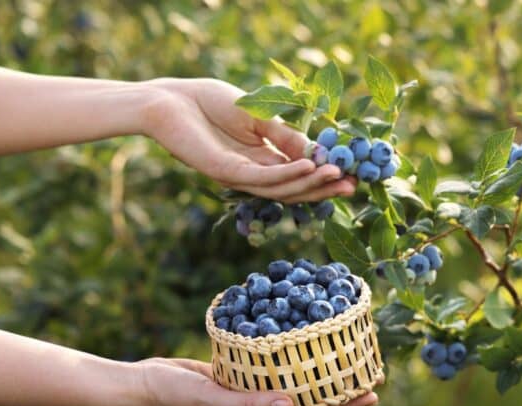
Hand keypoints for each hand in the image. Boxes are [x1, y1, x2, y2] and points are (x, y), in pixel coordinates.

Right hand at [137, 357, 377, 405]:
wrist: (146, 384)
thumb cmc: (175, 396)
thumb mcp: (212, 400)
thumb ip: (250, 404)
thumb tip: (293, 404)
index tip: (370, 393)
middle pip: (309, 402)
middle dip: (339, 390)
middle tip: (370, 374)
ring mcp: (252, 396)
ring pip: (295, 384)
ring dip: (319, 372)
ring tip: (347, 359)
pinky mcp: (242, 379)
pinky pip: (276, 370)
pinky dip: (295, 360)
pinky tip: (307, 346)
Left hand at [141, 78, 356, 202]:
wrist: (169, 100)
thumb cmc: (209, 102)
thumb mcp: (258, 116)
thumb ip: (286, 135)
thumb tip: (317, 152)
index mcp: (260, 160)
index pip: (297, 175)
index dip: (323, 176)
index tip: (351, 174)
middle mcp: (252, 174)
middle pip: (293, 189)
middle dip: (323, 188)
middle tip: (353, 187)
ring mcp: (239, 176)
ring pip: (281, 189)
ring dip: (311, 184)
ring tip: (339, 177)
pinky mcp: (226, 172)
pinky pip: (263, 177)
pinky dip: (288, 174)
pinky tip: (309, 167)